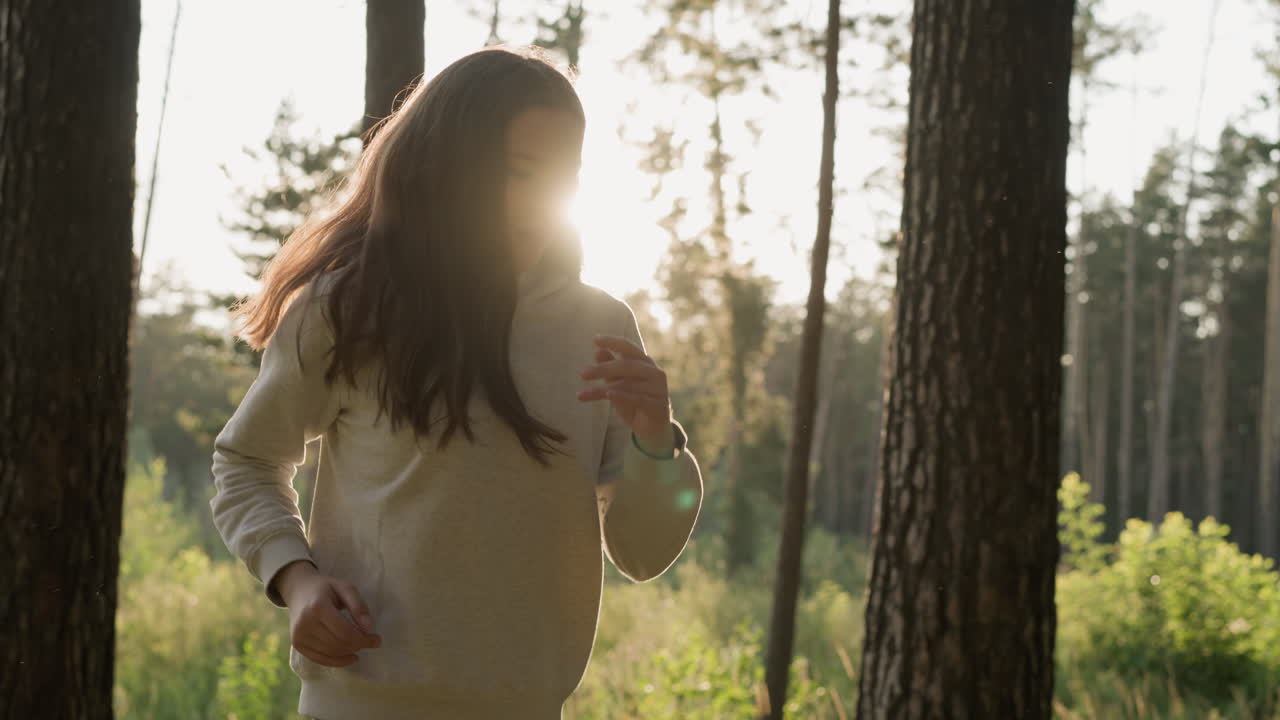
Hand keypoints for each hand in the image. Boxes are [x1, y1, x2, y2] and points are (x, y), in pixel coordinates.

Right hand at [276, 561, 381, 666]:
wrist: (298, 591)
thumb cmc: (325, 588)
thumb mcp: (345, 587)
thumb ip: (358, 605)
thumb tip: (369, 628)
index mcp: (318, 607)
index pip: (345, 632)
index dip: (364, 639)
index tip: (377, 640)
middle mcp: (305, 624)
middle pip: (338, 643)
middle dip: (359, 645)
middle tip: (371, 642)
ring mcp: (299, 636)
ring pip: (331, 653)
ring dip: (350, 652)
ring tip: (360, 645)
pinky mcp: (297, 644)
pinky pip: (320, 659)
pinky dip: (337, 662)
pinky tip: (350, 658)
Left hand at [577, 334, 672, 451]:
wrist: (652, 429)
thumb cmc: (633, 402)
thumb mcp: (618, 384)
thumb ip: (610, 369)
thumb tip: (597, 351)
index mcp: (644, 362)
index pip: (628, 347)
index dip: (613, 342)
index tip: (595, 339)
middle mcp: (654, 372)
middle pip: (626, 366)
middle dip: (603, 369)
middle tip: (582, 374)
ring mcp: (658, 388)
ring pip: (627, 385)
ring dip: (602, 389)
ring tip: (582, 394)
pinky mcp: (658, 405)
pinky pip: (638, 399)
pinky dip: (622, 396)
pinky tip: (609, 395)